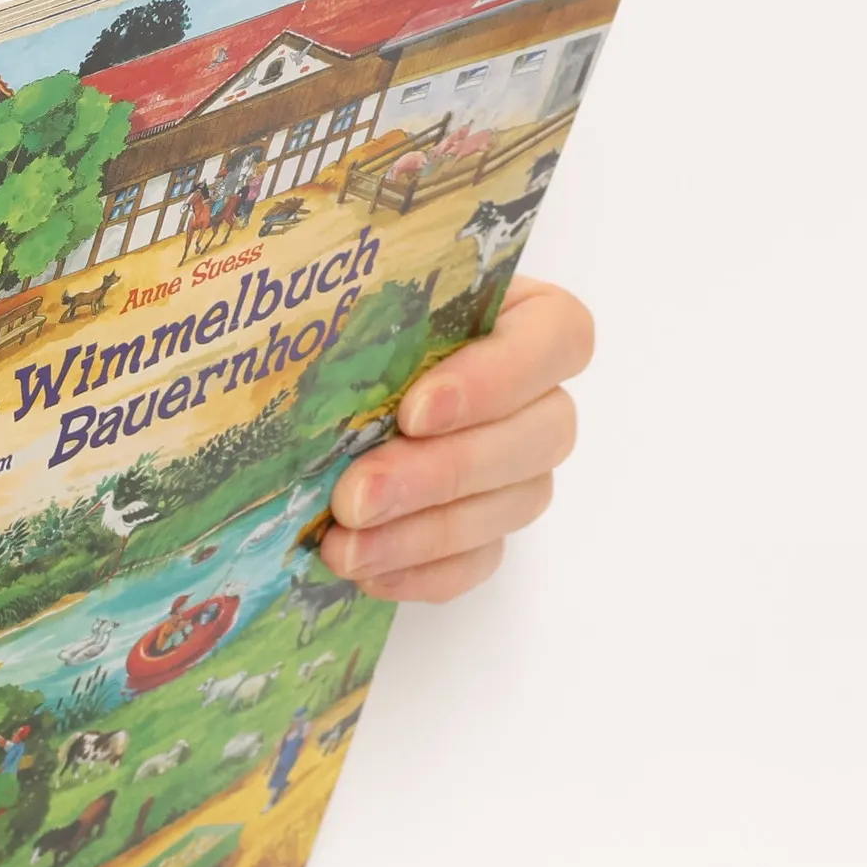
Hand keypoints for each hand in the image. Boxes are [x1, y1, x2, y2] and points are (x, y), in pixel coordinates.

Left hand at [320, 277, 593, 602]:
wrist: (308, 384)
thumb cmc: (337, 320)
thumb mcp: (342, 294)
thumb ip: (352, 300)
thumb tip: (309, 315)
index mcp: (520, 315)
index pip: (558, 337)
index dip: (498, 379)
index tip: (415, 411)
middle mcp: (536, 394)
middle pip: (538, 436)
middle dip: (441, 474)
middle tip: (356, 496)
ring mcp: (519, 468)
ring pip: (511, 505)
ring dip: (423, 532)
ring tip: (344, 544)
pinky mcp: (487, 528)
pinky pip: (478, 561)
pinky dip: (422, 572)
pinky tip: (365, 570)